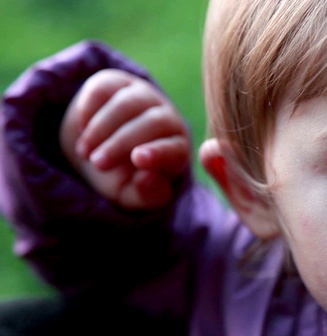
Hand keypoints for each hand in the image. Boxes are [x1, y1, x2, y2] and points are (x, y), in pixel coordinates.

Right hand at [60, 69, 189, 209]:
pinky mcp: (116, 82)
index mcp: (177, 148)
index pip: (176, 147)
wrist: (94, 152)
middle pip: (153, 122)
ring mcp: (143, 96)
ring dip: (102, 128)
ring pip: (128, 103)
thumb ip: (145, 194)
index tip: (138, 159)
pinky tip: (83, 128)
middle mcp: (166, 118)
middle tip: (97, 163)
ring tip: (85, 151)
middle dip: (122, 143)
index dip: (159, 152)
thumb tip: (146, 178)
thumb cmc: (121, 177)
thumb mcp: (131, 194)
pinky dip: (90, 108)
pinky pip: (105, 88)